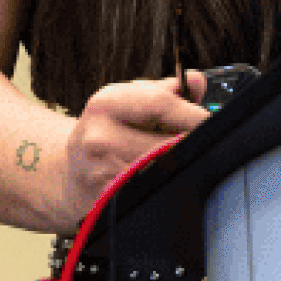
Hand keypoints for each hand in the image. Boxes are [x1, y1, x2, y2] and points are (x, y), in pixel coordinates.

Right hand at [55, 73, 209, 230]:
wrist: (70, 171)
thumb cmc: (105, 131)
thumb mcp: (128, 101)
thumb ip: (166, 91)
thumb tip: (198, 81)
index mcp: (106, 104)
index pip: (161, 103)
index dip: (193, 114)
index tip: (210, 122)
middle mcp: (100, 136)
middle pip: (166, 140)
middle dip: (188, 143)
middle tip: (198, 145)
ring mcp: (103, 171)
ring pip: (163, 168)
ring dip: (178, 164)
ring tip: (171, 159)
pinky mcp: (110, 198)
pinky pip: (152, 189)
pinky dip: (163, 183)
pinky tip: (157, 177)